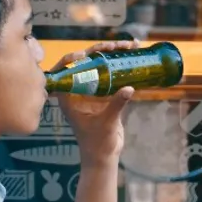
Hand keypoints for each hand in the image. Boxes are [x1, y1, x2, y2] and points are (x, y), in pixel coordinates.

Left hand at [52, 40, 137, 167]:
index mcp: (69, 96)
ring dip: (116, 55)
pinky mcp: (105, 94)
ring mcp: (92, 91)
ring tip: (132, 46)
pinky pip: (112, 76)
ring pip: (101, 66)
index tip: (86, 54)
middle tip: (120, 44)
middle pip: (88, 63)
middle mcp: (78, 90)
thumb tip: (130, 88)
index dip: (74, 58)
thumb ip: (116, 105)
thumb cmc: (96, 143)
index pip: (66, 70)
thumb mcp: (106, 122)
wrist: (103, 156)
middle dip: (103, 50)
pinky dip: (123, 67)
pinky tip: (134, 57)